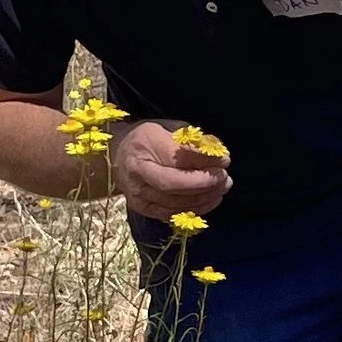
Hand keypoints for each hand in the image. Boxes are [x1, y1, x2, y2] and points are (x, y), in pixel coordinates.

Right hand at [111, 120, 230, 220]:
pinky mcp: (141, 208)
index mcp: (145, 142)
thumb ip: (192, 140)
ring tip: (222, 189)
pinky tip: (209, 200)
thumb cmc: (149, 139)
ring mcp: (137, 193)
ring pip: (174, 202)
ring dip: (204, 198)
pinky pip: (171, 214)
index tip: (225, 160)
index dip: (205, 160)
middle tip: (225, 178)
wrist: (116, 156)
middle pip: (174, 183)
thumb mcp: (168, 128)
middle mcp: (138, 170)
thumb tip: (218, 155)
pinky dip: (194, 210)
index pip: (178, 156)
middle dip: (204, 182)